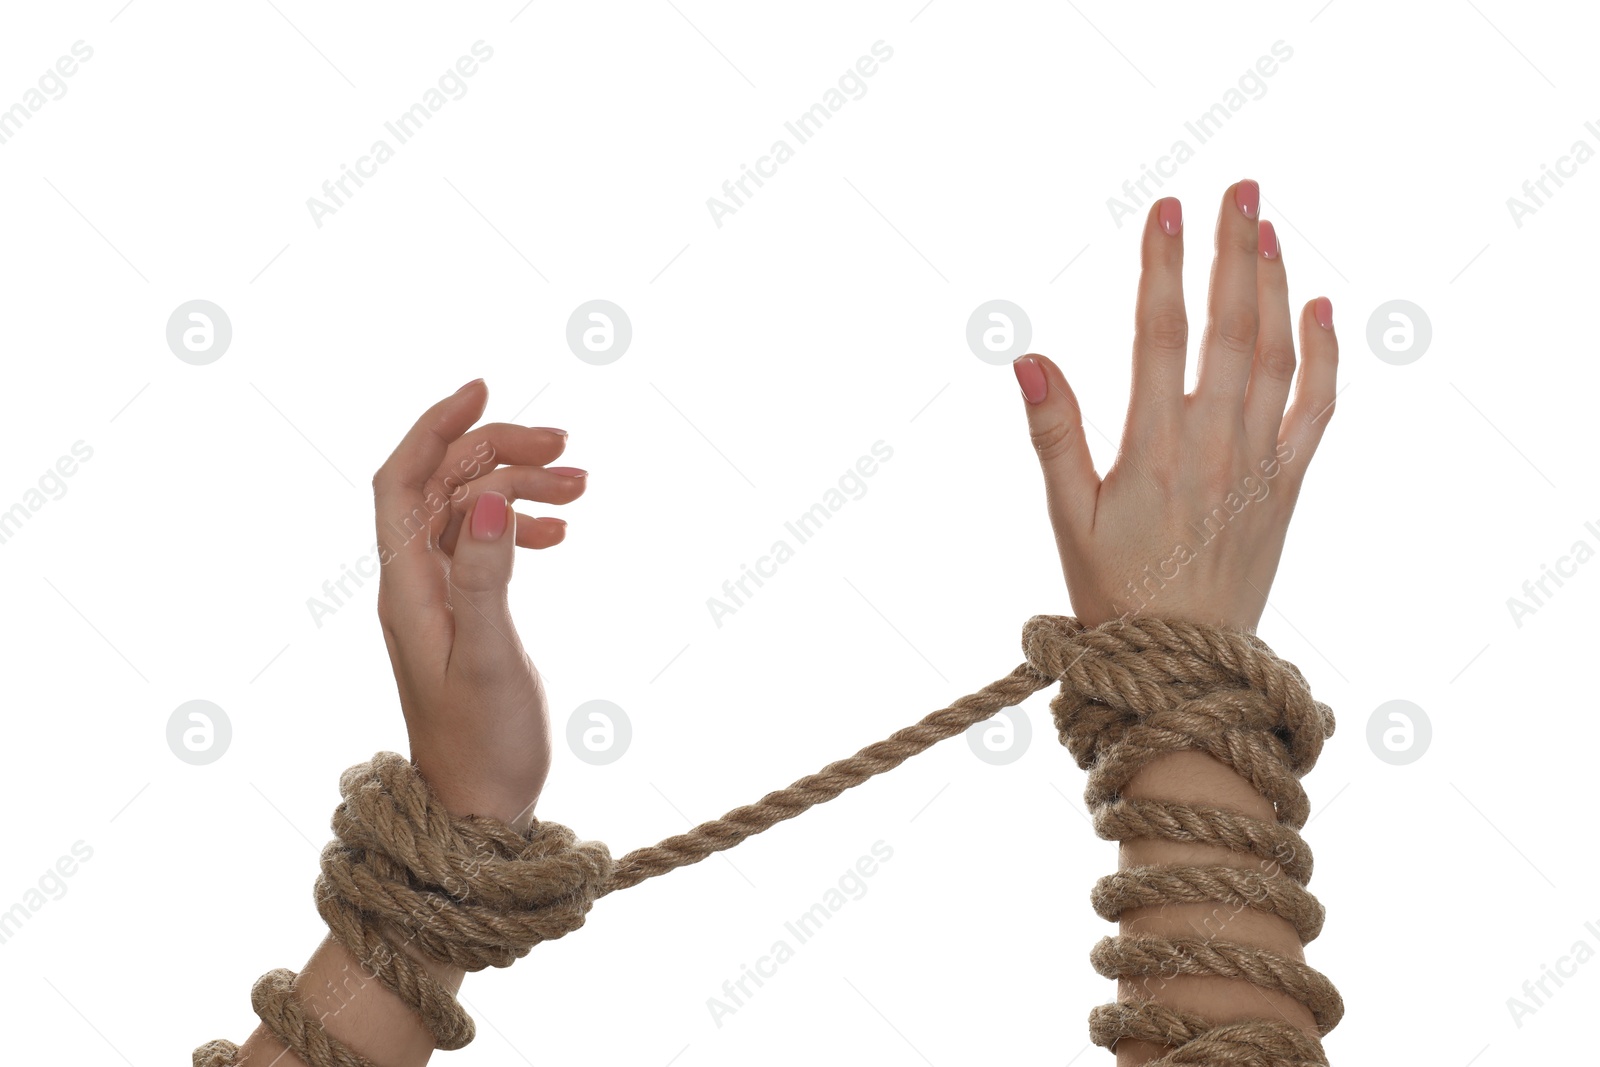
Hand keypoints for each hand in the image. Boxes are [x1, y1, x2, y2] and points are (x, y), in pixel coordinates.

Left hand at [370, 379, 585, 830]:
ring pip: (470, 513)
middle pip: (444, 487)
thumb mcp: (489, 658)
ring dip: (520, 487)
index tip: (484, 388)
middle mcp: (415, 587)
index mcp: (408, 589)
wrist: (479, 814)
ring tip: (582, 485)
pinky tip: (563, 530)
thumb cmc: (483, 747)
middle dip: (499, 451)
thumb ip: (487, 576)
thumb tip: (486, 497)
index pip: (403, 481)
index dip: (435, 427)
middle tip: (567, 446)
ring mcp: (441, 603)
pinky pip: (487, 548)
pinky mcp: (467, 619)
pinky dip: (522, 525)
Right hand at [1013, 180, 1336, 631]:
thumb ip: (1053, 434)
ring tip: (1266, 227)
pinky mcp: (1287, 485)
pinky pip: (1316, 408)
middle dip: (1234, 251)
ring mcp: (1259, 463)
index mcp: (1154, 449)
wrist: (1186, 666)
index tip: (1166, 208)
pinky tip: (1320, 307)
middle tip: (1239, 188)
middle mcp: (1214, 445)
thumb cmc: (1114, 591)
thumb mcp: (1068, 518)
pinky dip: (1324, 355)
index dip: (1163, 266)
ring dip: (1275, 286)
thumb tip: (1027, 357)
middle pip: (1231, 326)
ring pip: (1278, 354)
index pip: (1160, 335)